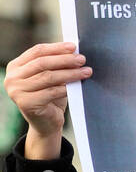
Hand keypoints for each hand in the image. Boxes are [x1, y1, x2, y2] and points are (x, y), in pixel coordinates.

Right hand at [4, 42, 91, 159]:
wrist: (47, 124)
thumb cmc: (50, 99)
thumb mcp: (50, 79)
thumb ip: (54, 65)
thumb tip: (73, 50)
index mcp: (15, 67)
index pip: (36, 51)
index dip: (56, 48)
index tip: (73, 46)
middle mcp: (12, 77)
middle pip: (42, 63)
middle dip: (64, 60)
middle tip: (82, 59)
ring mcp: (17, 91)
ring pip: (48, 77)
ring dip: (69, 73)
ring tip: (86, 71)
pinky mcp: (26, 103)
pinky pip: (51, 92)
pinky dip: (66, 88)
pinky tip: (77, 85)